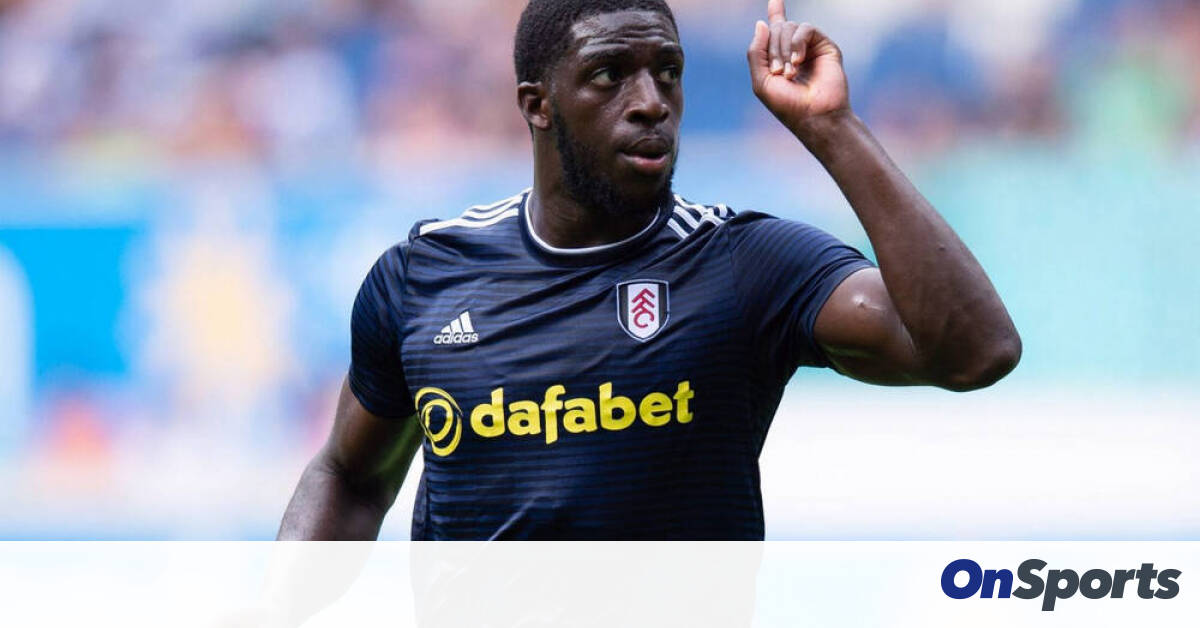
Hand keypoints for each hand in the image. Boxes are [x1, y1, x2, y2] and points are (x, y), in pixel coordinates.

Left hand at [747, 0, 849, 133]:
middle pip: (775, 29)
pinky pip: (805, 29)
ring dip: (783, 49)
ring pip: (788, 27)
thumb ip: (756, 52)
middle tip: (778, 73)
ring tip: (789, 72)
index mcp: (778, 58)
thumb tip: (762, 22)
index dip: (775, 12)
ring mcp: (810, 47)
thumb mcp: (761, 80)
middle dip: (772, 49)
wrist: (814, 116)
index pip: (774, 30)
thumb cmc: (787, 104)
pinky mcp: (825, 45)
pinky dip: (797, 43)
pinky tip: (798, 61)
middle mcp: (794, 50)